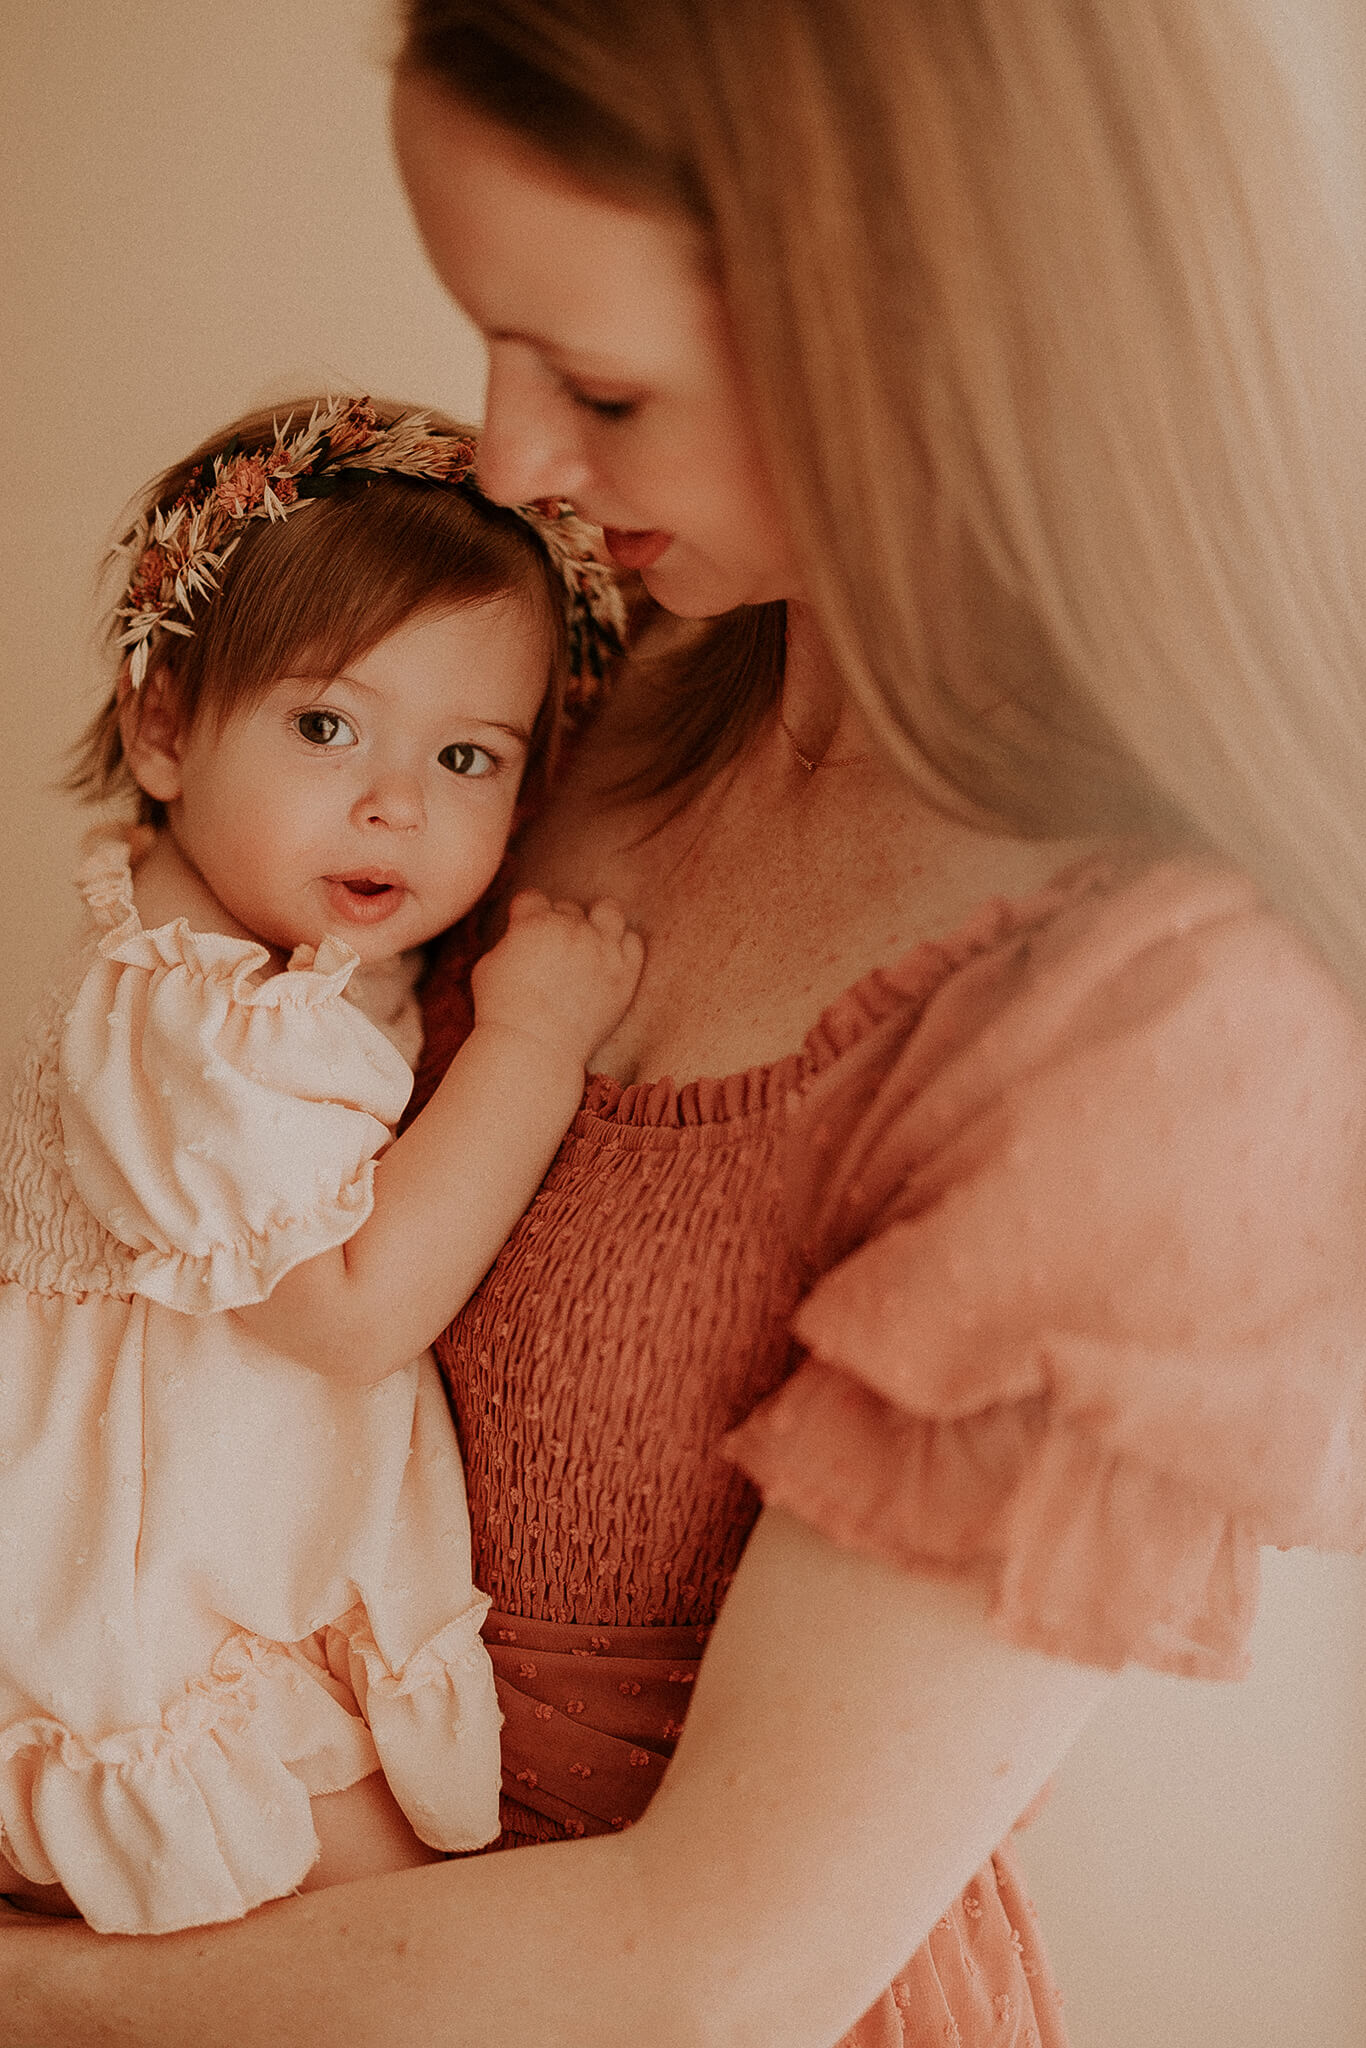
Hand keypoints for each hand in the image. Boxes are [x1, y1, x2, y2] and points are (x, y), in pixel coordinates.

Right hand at [471, 891, 643, 1067]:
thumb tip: (519, 936)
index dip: (527, 915)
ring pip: (609, 911)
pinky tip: (609, 962)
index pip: (533, 897)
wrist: (534, 1047)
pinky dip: (622, 947)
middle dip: (560, 925)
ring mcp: (602, 948)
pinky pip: (634, 941)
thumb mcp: (487, 965)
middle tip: (555, 955)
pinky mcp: (624, 972)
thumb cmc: (502, 1011)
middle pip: (569, 907)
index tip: (527, 935)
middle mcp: (571, 928)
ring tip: (590, 945)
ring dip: (598, 922)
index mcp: (533, 922)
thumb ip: (509, 940)